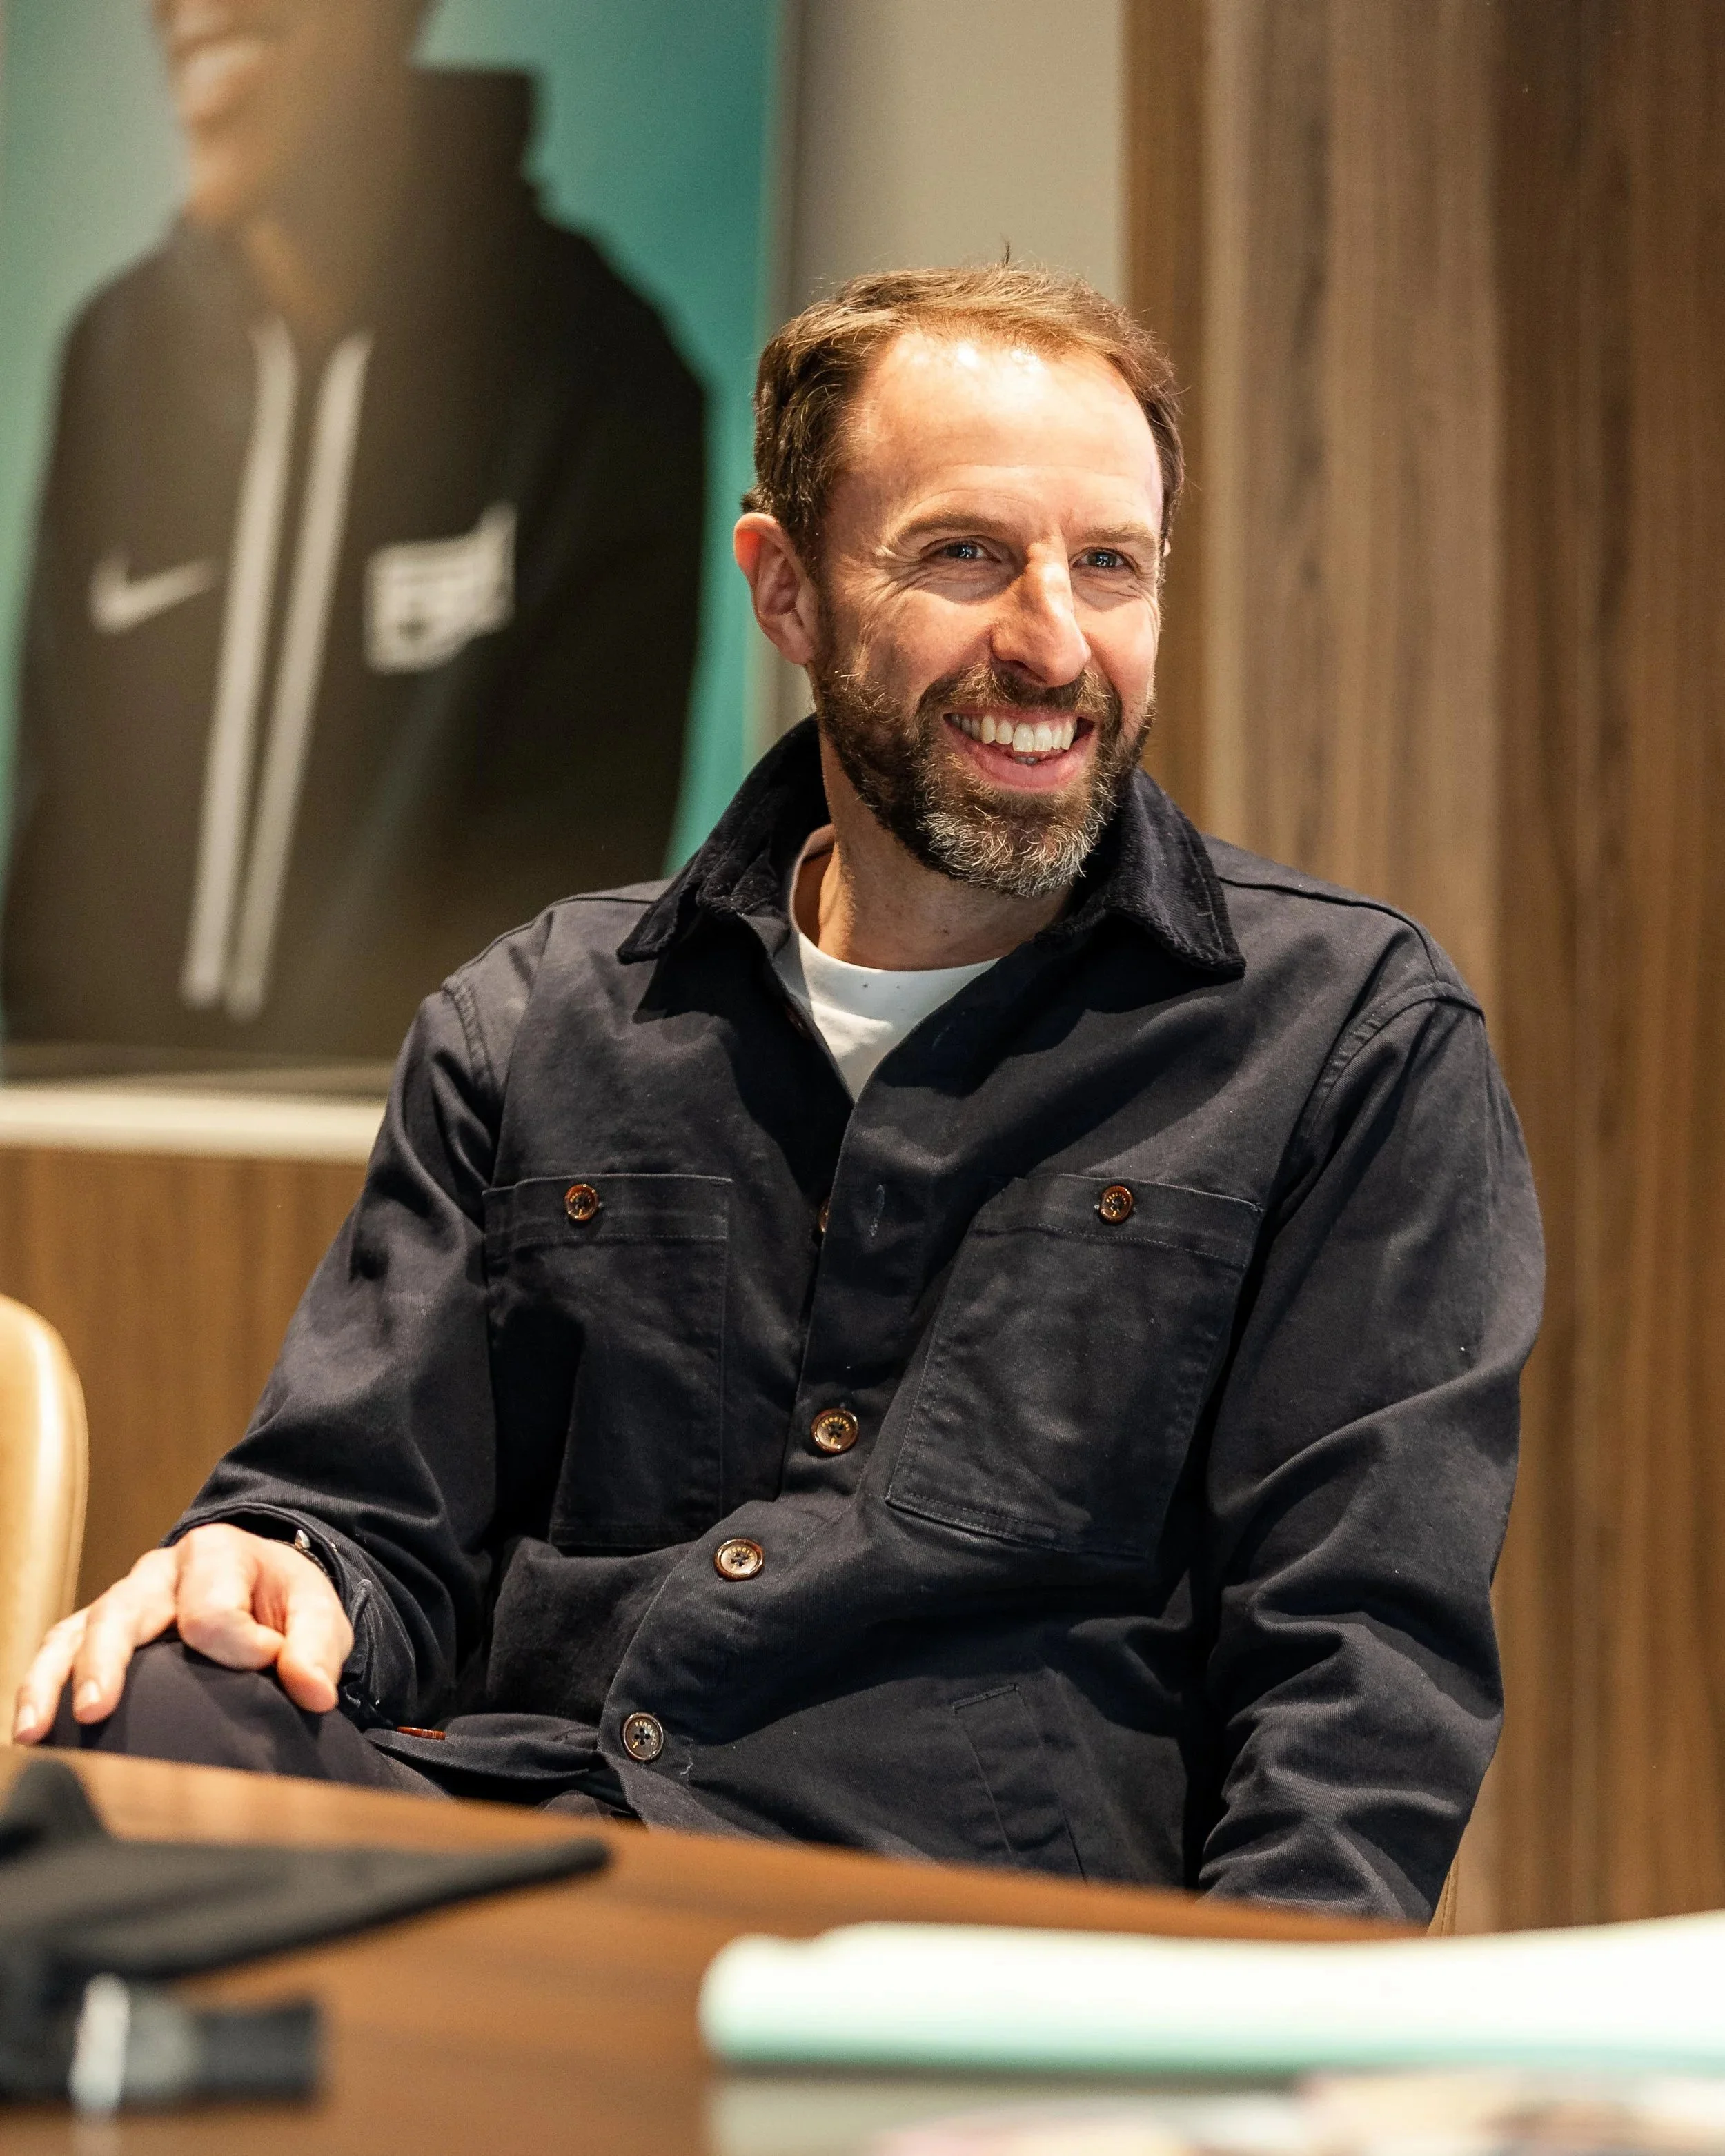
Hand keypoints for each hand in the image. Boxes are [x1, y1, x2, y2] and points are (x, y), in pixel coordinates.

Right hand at [11, 1524, 352, 1743]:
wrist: (263, 1587)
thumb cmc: (285, 1604)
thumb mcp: (319, 1613)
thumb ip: (318, 1647)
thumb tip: (314, 1691)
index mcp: (217, 1554)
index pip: (211, 1610)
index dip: (240, 1648)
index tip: (270, 1663)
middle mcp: (159, 1572)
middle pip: (123, 1611)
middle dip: (107, 1661)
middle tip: (96, 1709)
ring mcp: (124, 1600)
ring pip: (78, 1631)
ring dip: (54, 1681)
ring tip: (37, 1730)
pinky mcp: (101, 1629)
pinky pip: (61, 1648)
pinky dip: (41, 1686)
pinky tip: (31, 1730)